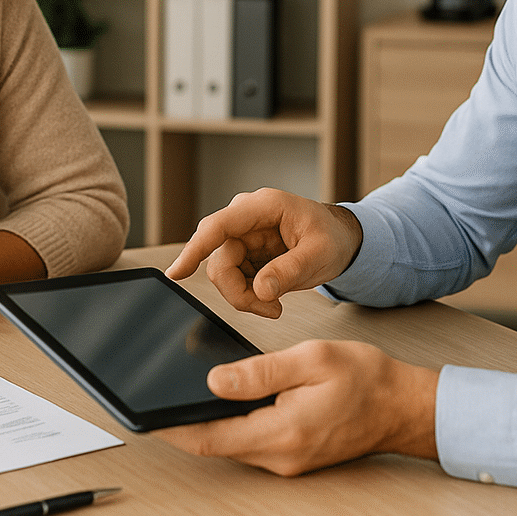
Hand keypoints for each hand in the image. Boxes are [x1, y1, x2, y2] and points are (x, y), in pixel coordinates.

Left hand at [154, 340, 438, 474]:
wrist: (403, 406)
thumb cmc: (365, 378)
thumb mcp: (309, 360)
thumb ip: (258, 372)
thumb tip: (213, 379)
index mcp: (282, 432)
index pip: (210, 438)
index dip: (172, 428)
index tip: (145, 413)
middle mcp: (281, 456)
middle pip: (216, 444)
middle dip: (182, 422)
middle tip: (153, 394)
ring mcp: (287, 460)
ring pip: (232, 443)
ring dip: (206, 422)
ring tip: (179, 392)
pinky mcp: (293, 455)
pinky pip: (250, 441)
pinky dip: (231, 423)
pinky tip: (222, 399)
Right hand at [166, 188, 362, 318]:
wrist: (339, 241)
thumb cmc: (331, 237)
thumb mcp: (320, 254)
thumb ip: (290, 270)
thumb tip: (261, 289)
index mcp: (263, 206)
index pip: (218, 226)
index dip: (195, 249)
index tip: (177, 272)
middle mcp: (245, 219)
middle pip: (219, 261)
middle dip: (239, 292)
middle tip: (270, 309)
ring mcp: (241, 237)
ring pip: (223, 275)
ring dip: (245, 297)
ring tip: (275, 305)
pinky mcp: (243, 254)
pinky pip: (233, 281)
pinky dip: (249, 296)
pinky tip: (271, 298)